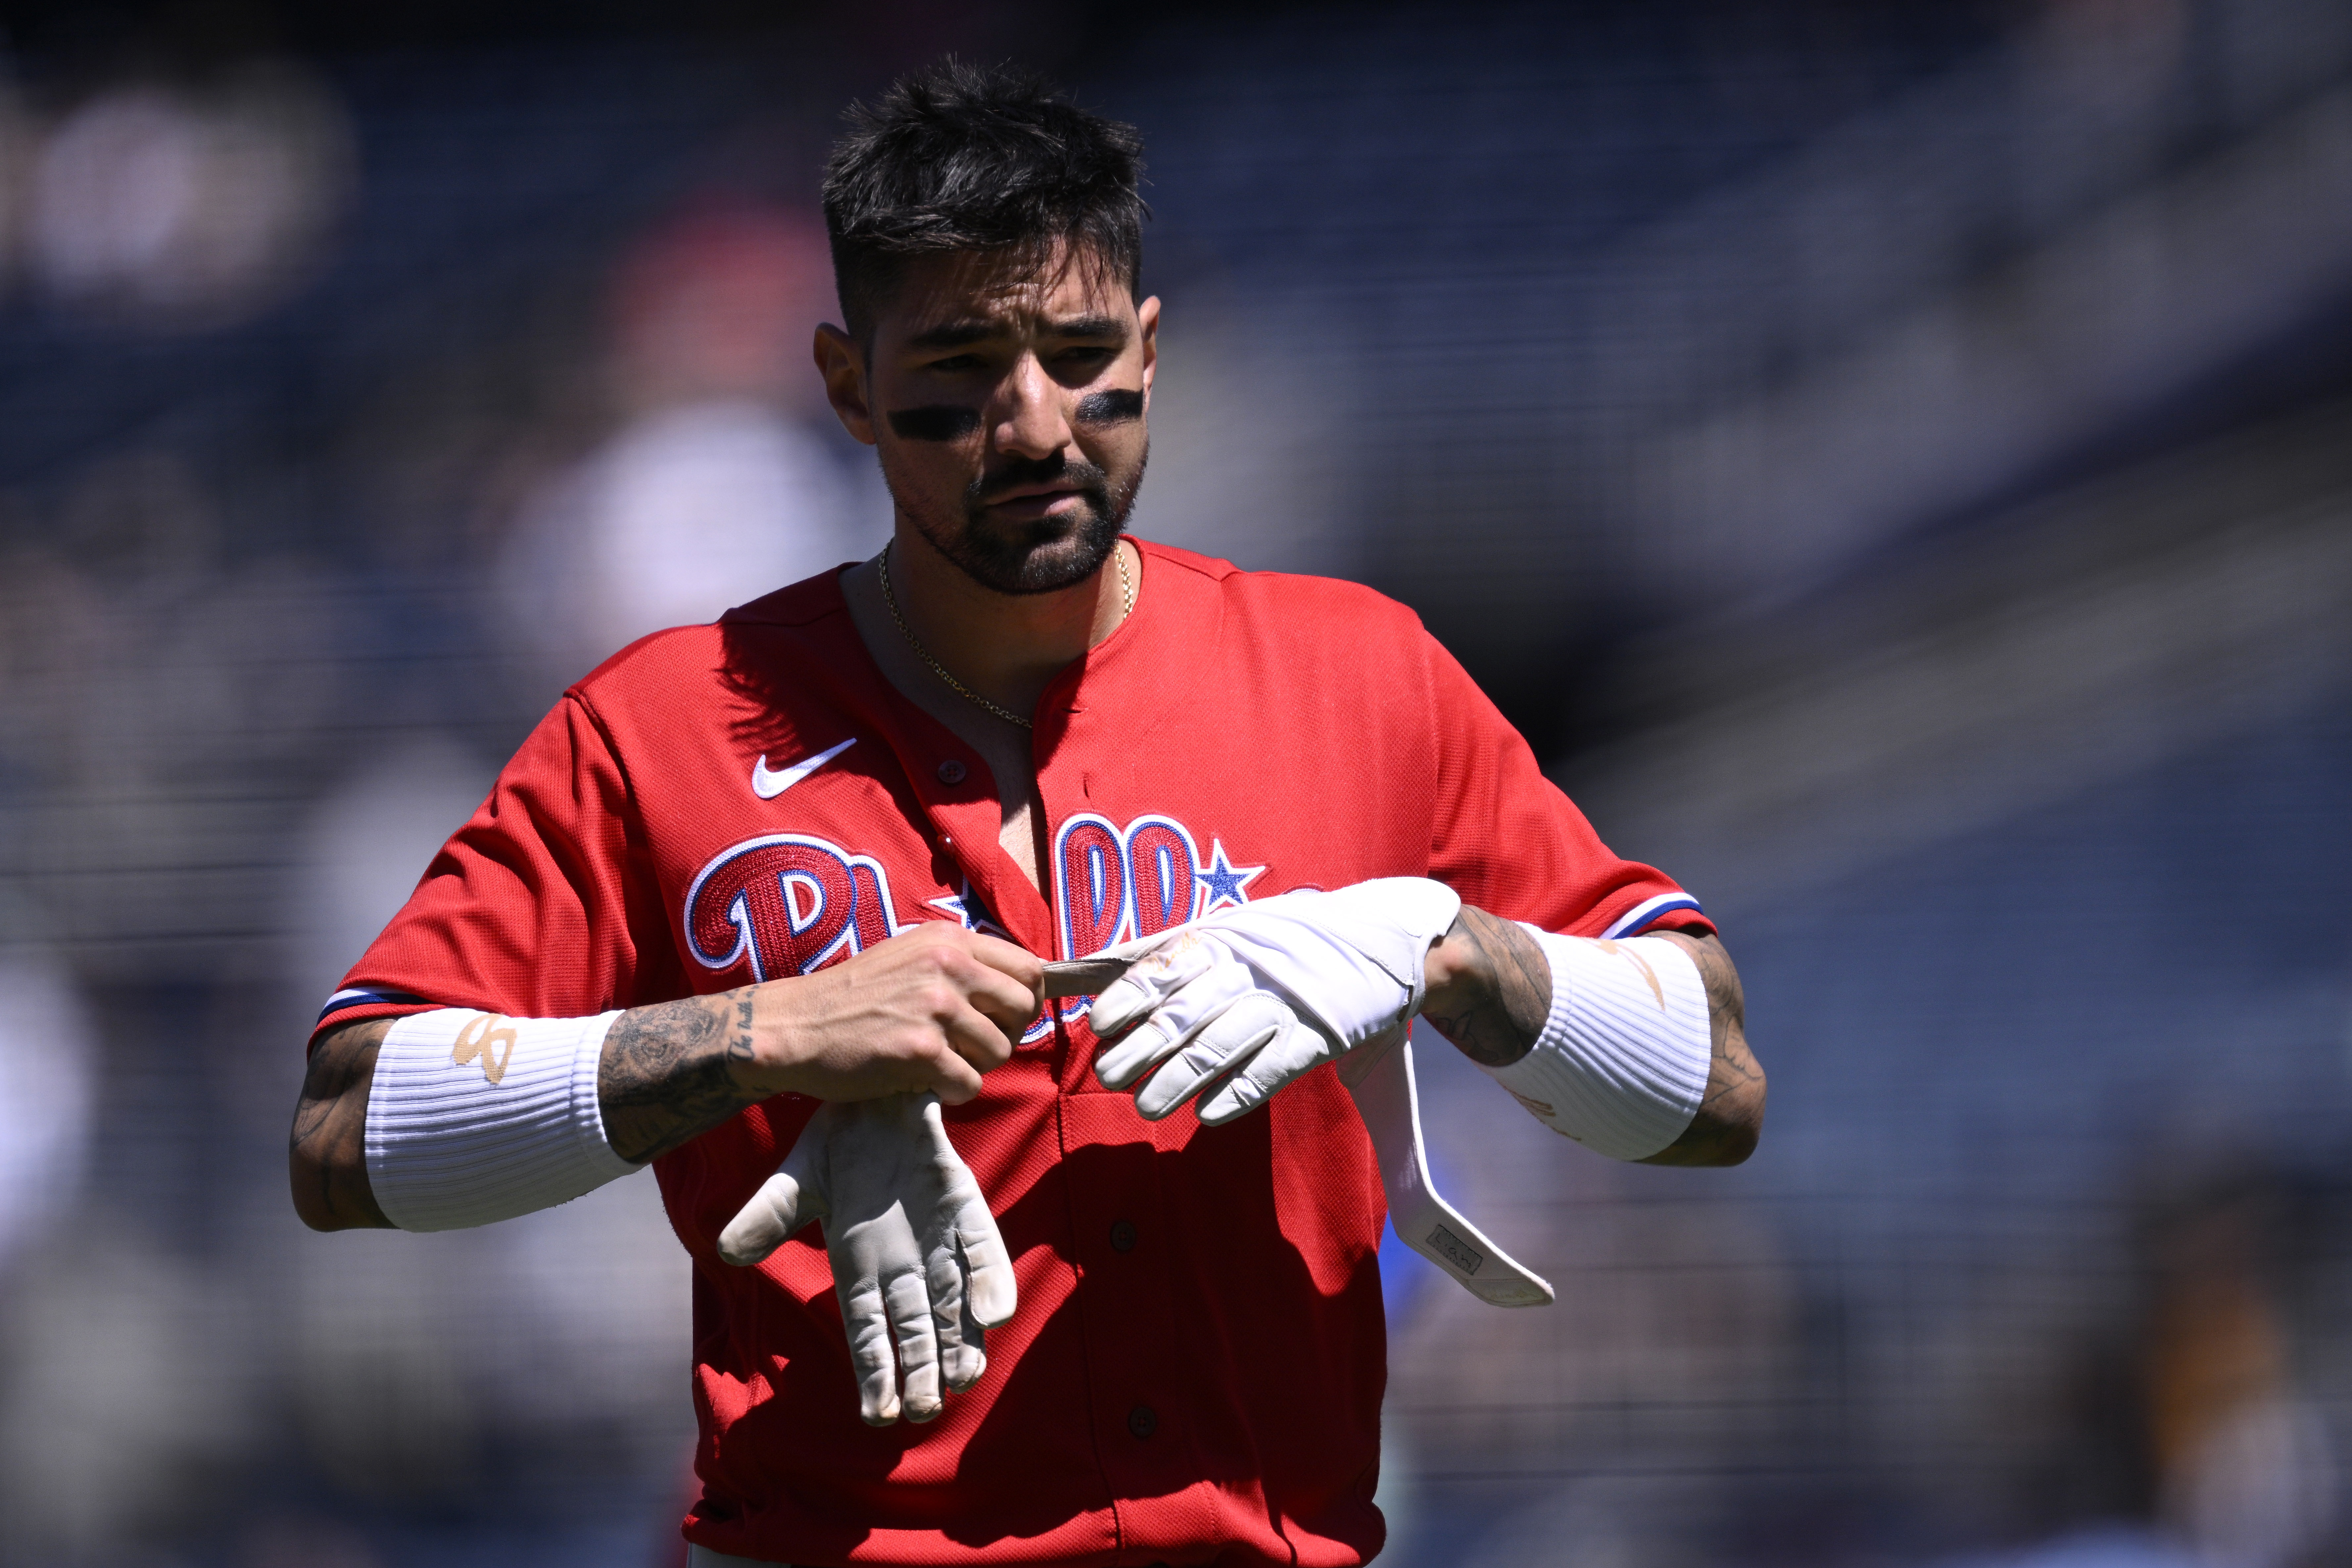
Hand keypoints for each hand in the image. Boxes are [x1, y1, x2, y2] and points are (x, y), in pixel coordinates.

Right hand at [716, 1093, 1016, 1424]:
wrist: (877, 1089)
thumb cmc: (838, 1142)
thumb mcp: (797, 1180)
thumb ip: (769, 1217)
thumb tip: (728, 1250)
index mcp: (863, 1267)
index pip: (869, 1333)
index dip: (875, 1374)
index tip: (880, 1416)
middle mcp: (906, 1263)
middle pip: (916, 1329)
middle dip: (923, 1371)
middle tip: (928, 1410)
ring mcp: (940, 1238)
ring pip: (955, 1301)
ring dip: (964, 1338)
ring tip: (967, 1377)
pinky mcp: (964, 1206)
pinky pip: (983, 1247)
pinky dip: (991, 1276)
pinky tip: (997, 1310)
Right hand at [743, 923, 1043, 1103]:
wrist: (794, 1026)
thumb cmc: (852, 997)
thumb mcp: (909, 957)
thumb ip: (959, 964)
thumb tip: (1015, 988)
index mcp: (949, 941)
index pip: (1029, 967)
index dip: (1026, 999)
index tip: (1006, 1017)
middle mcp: (948, 967)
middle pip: (1024, 1008)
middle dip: (1008, 1034)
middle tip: (974, 1046)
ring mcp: (935, 1008)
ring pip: (1001, 1051)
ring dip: (976, 1066)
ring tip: (940, 1061)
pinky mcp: (921, 1050)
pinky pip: (970, 1083)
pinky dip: (953, 1091)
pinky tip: (924, 1081)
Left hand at [1090, 878, 1460, 1123]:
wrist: (1382, 940)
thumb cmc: (1288, 941)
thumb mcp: (1229, 930)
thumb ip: (1164, 949)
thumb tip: (1093, 967)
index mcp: (1224, 942)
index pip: (1165, 968)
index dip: (1128, 997)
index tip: (1100, 1024)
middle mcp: (1250, 971)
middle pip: (1185, 1013)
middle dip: (1141, 1047)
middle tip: (1106, 1076)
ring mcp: (1286, 1004)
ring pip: (1220, 1046)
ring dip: (1177, 1080)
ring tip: (1145, 1106)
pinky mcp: (1319, 1036)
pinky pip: (1270, 1070)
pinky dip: (1237, 1094)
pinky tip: (1207, 1116)